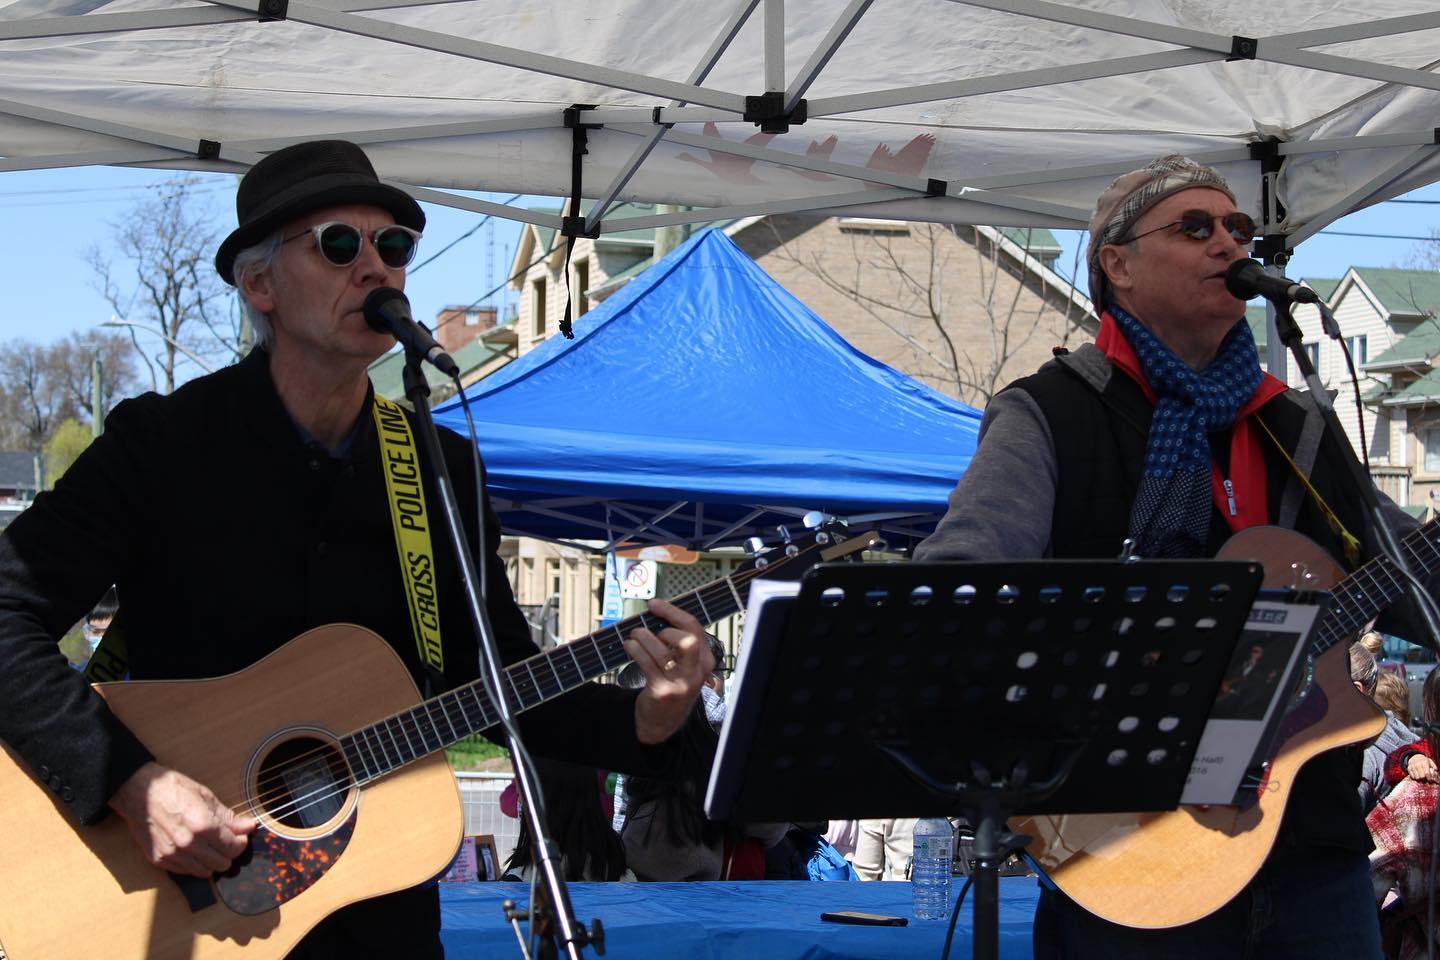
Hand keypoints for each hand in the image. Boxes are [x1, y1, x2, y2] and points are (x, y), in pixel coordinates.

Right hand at [109, 761, 256, 876]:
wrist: (140, 792)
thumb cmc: (173, 789)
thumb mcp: (206, 797)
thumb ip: (228, 817)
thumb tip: (249, 826)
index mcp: (203, 825)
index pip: (233, 847)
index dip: (241, 843)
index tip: (240, 837)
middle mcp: (188, 844)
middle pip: (221, 863)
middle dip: (228, 853)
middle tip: (226, 842)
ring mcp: (172, 854)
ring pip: (204, 872)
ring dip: (212, 862)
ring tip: (210, 847)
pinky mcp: (159, 860)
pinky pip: (185, 871)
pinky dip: (194, 864)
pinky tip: (193, 850)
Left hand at [624, 598, 713, 744]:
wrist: (662, 722)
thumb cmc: (671, 684)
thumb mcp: (684, 665)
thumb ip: (677, 643)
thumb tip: (656, 613)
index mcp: (705, 660)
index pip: (694, 628)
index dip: (672, 612)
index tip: (654, 604)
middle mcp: (696, 672)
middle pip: (688, 640)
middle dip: (666, 629)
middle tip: (650, 631)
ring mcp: (680, 683)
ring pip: (662, 651)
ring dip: (643, 638)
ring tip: (633, 637)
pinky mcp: (662, 691)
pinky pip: (647, 663)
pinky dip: (635, 650)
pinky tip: (630, 647)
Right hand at [1406, 754, 1438, 783]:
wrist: (1414, 757)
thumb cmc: (1423, 760)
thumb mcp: (1429, 761)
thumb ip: (1433, 765)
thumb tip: (1435, 770)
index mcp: (1424, 763)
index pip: (1427, 773)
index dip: (1429, 777)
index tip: (1430, 778)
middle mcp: (1417, 765)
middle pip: (1422, 776)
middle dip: (1424, 778)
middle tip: (1425, 778)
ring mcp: (1412, 767)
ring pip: (1417, 777)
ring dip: (1419, 778)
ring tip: (1421, 776)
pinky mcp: (1409, 769)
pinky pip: (1412, 776)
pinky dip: (1415, 777)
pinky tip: (1417, 775)